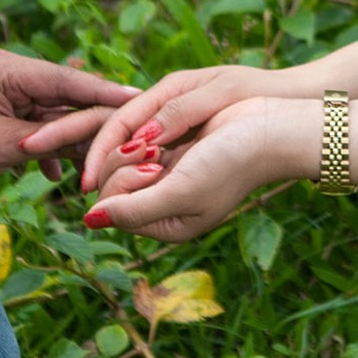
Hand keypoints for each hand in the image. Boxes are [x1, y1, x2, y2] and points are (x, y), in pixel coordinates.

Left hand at [0, 48, 137, 194]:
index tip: (140, 99)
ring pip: (52, 112)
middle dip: (90, 121)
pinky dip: (45, 145)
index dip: (106, 93)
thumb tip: (88, 141)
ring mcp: (4, 90)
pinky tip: (54, 173)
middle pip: (64, 96)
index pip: (68, 81)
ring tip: (94, 164)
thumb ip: (47, 142)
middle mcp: (9, 73)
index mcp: (8, 70)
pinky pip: (34, 123)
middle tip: (129, 137)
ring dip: (67, 139)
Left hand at [87, 97, 311, 243]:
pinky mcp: (172, 153)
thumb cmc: (230, 164)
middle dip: (124, 162)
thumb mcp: (181, 191)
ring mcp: (166, 178)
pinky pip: (137, 146)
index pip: (114, 208)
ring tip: (159, 141)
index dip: (122, 182)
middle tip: (156, 149)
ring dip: (132, 146)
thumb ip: (134, 209)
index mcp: (166, 226)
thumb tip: (89, 219)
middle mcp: (161, 206)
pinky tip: (162, 134)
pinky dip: (143, 136)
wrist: (268, 131)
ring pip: (120, 163)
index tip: (155, 165)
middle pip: (111, 186)